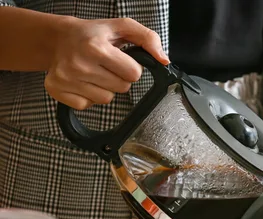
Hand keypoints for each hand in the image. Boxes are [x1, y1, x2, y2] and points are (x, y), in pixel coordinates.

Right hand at [45, 17, 168, 109]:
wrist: (58, 38)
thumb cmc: (93, 34)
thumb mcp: (122, 27)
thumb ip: (148, 39)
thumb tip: (164, 60)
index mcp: (96, 47)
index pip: (133, 74)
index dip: (131, 68)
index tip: (120, 59)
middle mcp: (79, 64)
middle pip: (122, 88)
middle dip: (119, 78)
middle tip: (106, 65)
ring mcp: (66, 78)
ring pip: (106, 99)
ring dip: (105, 88)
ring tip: (94, 72)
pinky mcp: (57, 90)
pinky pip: (87, 106)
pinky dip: (88, 97)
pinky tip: (83, 81)